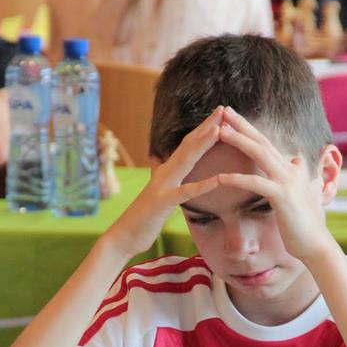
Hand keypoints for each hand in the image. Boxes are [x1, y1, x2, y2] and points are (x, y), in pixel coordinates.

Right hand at [104, 108, 224, 256]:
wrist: (123, 236)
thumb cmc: (143, 218)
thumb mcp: (156, 192)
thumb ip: (160, 175)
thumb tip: (160, 161)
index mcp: (166, 171)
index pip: (187, 145)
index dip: (203, 129)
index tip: (219, 115)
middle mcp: (164, 173)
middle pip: (188, 145)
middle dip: (206, 127)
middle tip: (224, 109)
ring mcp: (162, 186)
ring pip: (186, 161)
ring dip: (203, 145)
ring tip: (220, 130)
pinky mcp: (162, 203)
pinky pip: (184, 193)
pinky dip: (201, 186)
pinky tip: (217, 179)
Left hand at [215, 107, 335, 261]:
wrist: (316, 244)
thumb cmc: (303, 223)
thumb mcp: (300, 192)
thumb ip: (297, 174)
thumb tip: (297, 160)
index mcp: (291, 168)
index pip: (267, 144)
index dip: (250, 130)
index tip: (232, 118)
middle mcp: (291, 169)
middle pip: (262, 141)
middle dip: (242, 125)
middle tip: (223, 111)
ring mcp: (288, 181)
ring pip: (260, 154)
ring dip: (239, 140)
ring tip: (219, 131)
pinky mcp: (282, 197)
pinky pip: (256, 183)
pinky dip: (237, 179)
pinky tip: (220, 177)